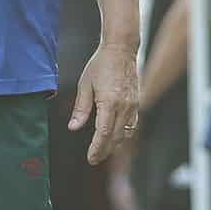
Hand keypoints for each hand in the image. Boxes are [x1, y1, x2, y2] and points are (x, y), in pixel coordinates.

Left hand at [69, 43, 139, 164]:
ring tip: (103, 151)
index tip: (91, 158)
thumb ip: (81, 109)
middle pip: (116, 137)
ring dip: (115, 144)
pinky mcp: (137, 102)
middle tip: (94, 159)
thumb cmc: (101, 64)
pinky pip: (132, 124)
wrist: (121, 49)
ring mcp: (133, 105)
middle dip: (105, 151)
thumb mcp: (85, 85)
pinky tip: (116, 137)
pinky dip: (124, 134)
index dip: (97, 148)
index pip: (104, 133)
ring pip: (126, 133)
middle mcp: (124, 106)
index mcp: (109, 102)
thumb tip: (73, 127)